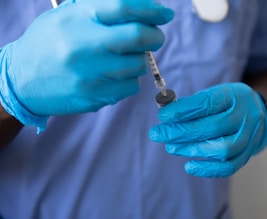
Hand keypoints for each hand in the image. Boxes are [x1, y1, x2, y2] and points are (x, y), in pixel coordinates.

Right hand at [0, 0, 173, 129]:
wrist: (21, 80)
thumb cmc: (49, 43)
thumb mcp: (68, 16)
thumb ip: (101, 11)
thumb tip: (141, 10)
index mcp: (77, 19)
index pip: (124, 7)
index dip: (151, 9)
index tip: (165, 14)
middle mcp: (83, 45)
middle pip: (138, 37)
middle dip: (155, 36)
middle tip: (155, 37)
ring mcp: (89, 74)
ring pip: (138, 65)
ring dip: (140, 59)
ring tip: (125, 58)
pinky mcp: (93, 96)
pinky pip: (129, 87)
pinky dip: (130, 79)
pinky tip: (114, 76)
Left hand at [149, 83, 266, 177]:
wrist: (261, 115)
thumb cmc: (230, 103)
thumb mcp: (216, 93)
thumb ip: (195, 104)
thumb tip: (168, 115)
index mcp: (235, 96)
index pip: (208, 103)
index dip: (183, 110)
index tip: (163, 115)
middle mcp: (245, 117)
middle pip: (212, 127)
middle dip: (181, 132)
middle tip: (158, 134)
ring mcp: (249, 138)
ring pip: (222, 149)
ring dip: (192, 149)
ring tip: (170, 147)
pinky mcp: (247, 155)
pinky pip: (229, 167)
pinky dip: (208, 169)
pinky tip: (189, 166)